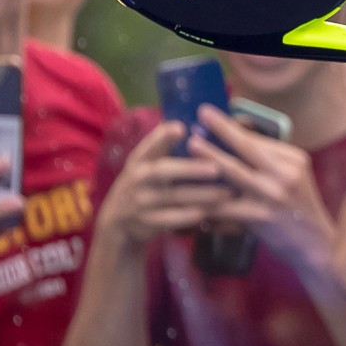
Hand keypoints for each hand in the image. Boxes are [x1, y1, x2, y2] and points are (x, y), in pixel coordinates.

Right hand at [87, 120, 232, 250]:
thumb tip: (191, 123)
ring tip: (226, 193)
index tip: (181, 128)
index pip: (150, 144)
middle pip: (164, 171)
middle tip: (217, 168)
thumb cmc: (143, 185)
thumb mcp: (144, 164)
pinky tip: (209, 213)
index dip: (163, 136)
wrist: (118, 221)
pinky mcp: (148, 222)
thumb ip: (163, 147)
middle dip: (191, 169)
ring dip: (201, 195)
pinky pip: (172, 219)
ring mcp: (142, 202)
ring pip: (174, 197)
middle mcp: (138, 178)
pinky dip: (190, 216)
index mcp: (139, 159)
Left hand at [192, 110, 338, 267]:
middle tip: (200, 116)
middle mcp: (285, 174)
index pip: (259, 139)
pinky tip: (192, 194)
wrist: (314, 244)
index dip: (232, 126)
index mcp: (294, 160)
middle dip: (221, 130)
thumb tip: (236, 135)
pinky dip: (209, 199)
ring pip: (234, 172)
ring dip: (210, 157)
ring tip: (191, 145)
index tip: (210, 113)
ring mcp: (272, 195)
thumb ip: (270, 159)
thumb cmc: (299, 207)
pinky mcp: (260, 217)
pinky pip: (227, 205)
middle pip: (247, 148)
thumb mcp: (293, 176)